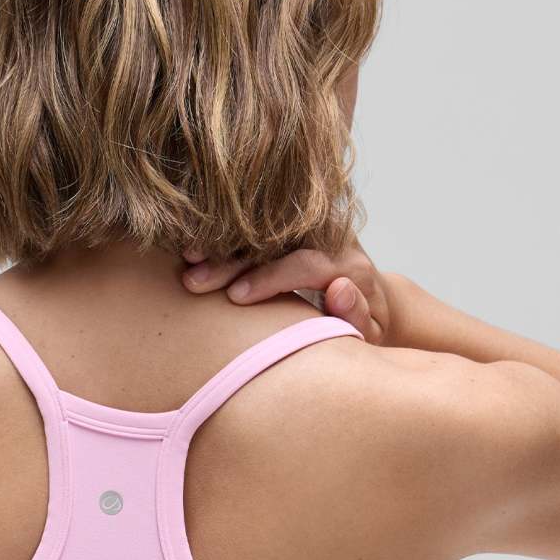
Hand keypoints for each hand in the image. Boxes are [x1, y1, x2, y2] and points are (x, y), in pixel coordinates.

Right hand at [182, 242, 394, 344]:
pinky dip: (225, 237)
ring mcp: (311, 227)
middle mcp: (332, 236)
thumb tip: (339, 288)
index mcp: (351, 264)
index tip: (235, 297)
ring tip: (186, 258)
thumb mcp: (372, 334)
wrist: (373, 299)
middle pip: (277, 241)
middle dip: (232, 260)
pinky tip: (193, 246)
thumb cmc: (368, 328)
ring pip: (261, 229)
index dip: (269, 278)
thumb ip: (357, 318)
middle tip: (193, 282)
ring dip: (222, 244)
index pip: (307, 263)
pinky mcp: (294, 225)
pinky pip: (257, 226)